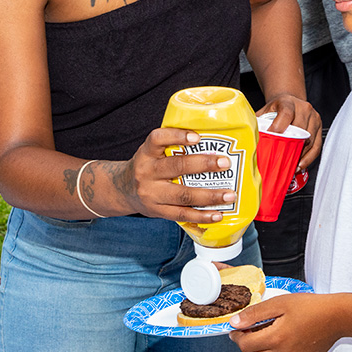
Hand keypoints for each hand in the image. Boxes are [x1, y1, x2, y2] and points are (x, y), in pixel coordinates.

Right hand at [118, 128, 238, 222]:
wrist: (122, 190)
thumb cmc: (146, 167)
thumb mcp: (151, 152)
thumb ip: (171, 147)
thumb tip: (211, 140)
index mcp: (146, 153)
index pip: (157, 139)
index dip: (177, 136)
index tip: (197, 137)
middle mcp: (147, 172)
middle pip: (176, 167)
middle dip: (203, 164)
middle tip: (225, 163)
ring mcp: (152, 194)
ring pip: (182, 195)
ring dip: (209, 195)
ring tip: (229, 194)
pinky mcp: (158, 211)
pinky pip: (182, 214)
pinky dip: (202, 215)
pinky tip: (217, 214)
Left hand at [228, 292, 338, 351]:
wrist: (336, 317)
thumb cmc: (310, 307)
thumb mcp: (279, 303)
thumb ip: (255, 313)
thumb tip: (235, 322)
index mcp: (276, 338)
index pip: (245, 345)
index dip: (236, 336)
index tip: (236, 329)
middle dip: (246, 346)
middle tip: (249, 333)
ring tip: (263, 342)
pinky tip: (277, 351)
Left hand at [259, 95, 322, 169]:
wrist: (290, 102)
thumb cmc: (276, 109)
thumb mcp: (265, 111)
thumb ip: (258, 123)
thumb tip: (249, 138)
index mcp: (288, 102)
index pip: (286, 114)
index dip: (279, 128)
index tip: (272, 139)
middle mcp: (303, 108)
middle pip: (300, 130)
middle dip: (291, 146)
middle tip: (281, 159)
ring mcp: (314, 117)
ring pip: (310, 140)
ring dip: (300, 154)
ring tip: (291, 166)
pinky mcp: (319, 127)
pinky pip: (317, 146)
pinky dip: (309, 157)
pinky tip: (300, 164)